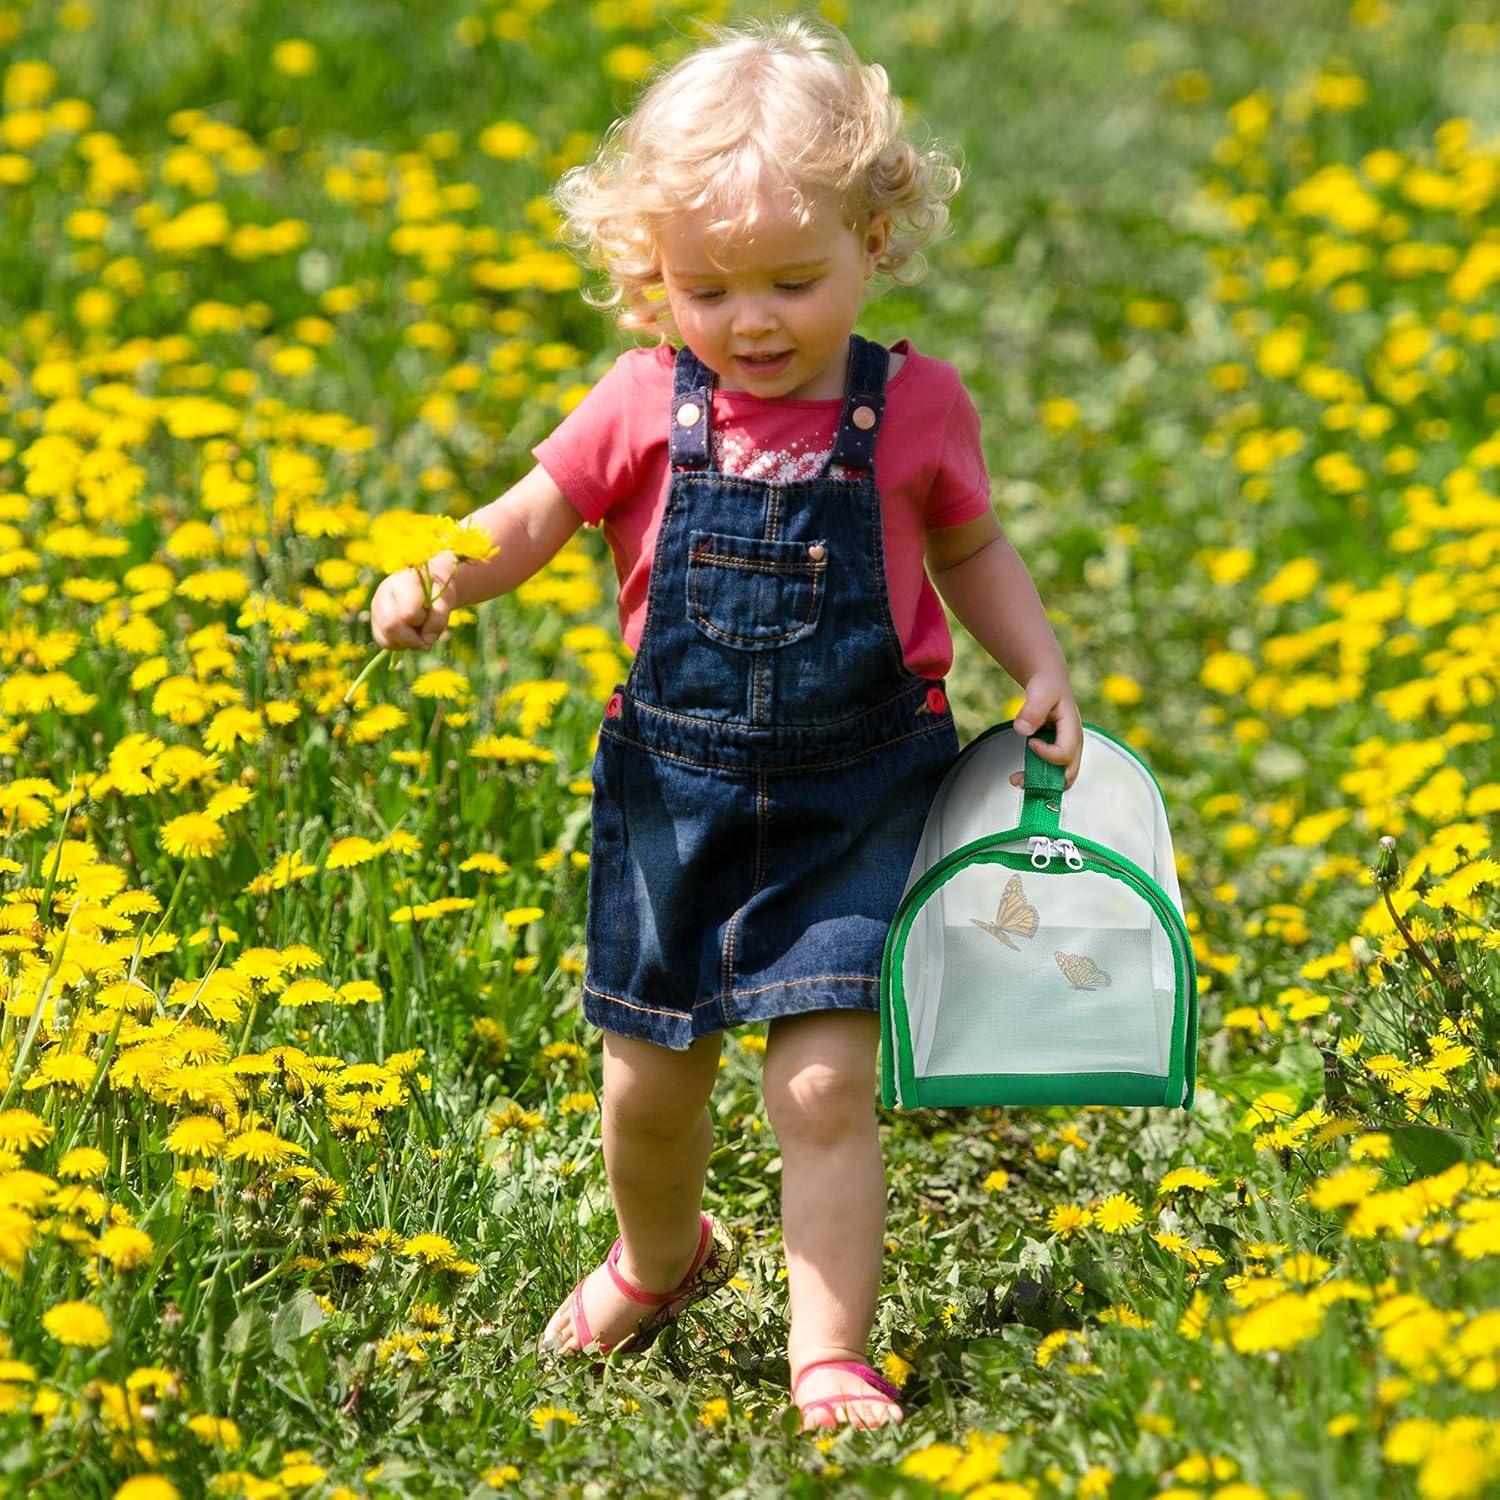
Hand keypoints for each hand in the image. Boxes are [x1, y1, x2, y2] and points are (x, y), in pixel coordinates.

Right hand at [371, 566, 454, 650]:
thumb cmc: (437, 591)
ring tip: (419, 633)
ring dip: (408, 643)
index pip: (407, 613)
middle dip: (413, 639)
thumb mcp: (446, 600)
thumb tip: (426, 641)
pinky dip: (400, 644)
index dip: (422, 622)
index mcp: (404, 582)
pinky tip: (410, 636)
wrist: (427, 584)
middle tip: (427, 636)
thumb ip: (439, 618)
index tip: (430, 616)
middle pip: (391, 626)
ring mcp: (376, 607)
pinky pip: (384, 641)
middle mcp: (384, 592)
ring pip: (386, 638)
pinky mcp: (375, 620)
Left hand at [1007, 671, 1083, 789]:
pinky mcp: (1057, 753)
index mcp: (1073, 730)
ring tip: (1015, 780)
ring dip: (1039, 783)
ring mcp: (1067, 750)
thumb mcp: (1040, 692)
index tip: (1030, 742)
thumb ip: (1032, 709)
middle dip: (1045, 782)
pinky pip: (1051, 772)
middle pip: (1068, 775)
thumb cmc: (1047, 687)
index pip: (1064, 754)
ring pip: (1060, 778)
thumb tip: (1023, 730)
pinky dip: (1037, 777)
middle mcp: (1074, 744)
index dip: (1045, 754)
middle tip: (1019, 780)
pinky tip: (1019, 775)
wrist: (1049, 684)